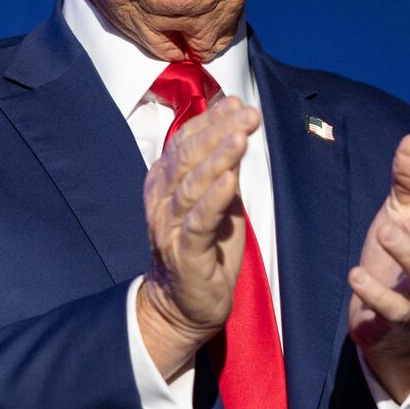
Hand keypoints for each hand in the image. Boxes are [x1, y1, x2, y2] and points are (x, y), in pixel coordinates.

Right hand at [137, 97, 260, 378]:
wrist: (183, 305)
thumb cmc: (203, 248)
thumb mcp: (216, 199)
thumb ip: (222, 163)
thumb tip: (235, 118)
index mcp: (164, 183)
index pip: (184, 142)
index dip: (209, 121)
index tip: (236, 102)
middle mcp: (162, 201)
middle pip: (187, 159)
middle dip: (219, 132)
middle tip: (247, 114)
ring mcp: (170, 228)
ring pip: (192, 186)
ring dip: (218, 159)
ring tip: (240, 137)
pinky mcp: (185, 254)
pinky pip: (198, 222)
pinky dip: (214, 200)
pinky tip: (230, 181)